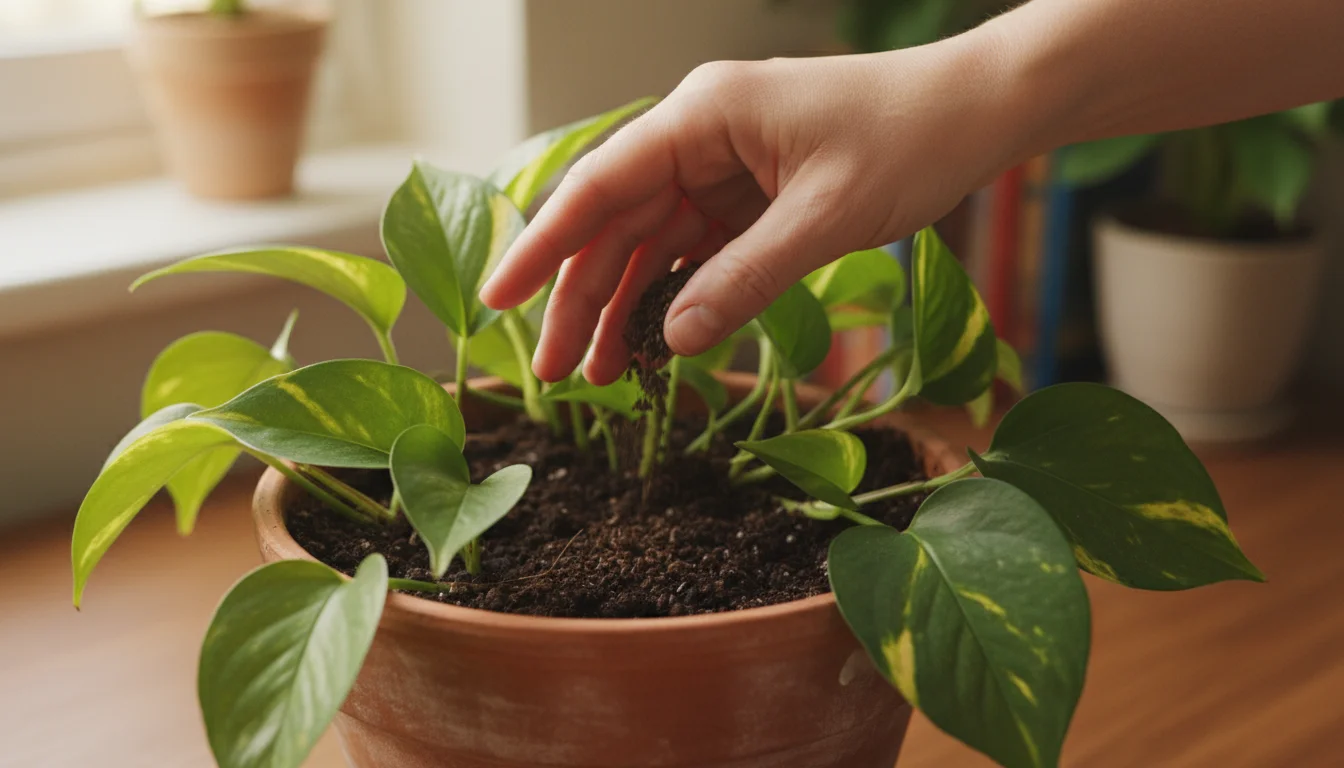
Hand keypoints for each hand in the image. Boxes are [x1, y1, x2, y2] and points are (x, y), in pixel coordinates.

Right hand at [480, 36, 1025, 383]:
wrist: (973, 113)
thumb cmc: (907, 140)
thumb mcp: (826, 218)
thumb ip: (746, 279)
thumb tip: (670, 341)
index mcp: (702, 117)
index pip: (599, 185)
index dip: (543, 246)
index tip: (500, 301)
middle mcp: (699, 137)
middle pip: (616, 224)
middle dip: (580, 299)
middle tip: (553, 374)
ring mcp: (722, 167)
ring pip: (649, 244)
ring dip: (623, 307)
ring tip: (599, 377)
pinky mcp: (748, 196)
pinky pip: (694, 251)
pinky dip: (674, 297)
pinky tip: (654, 343)